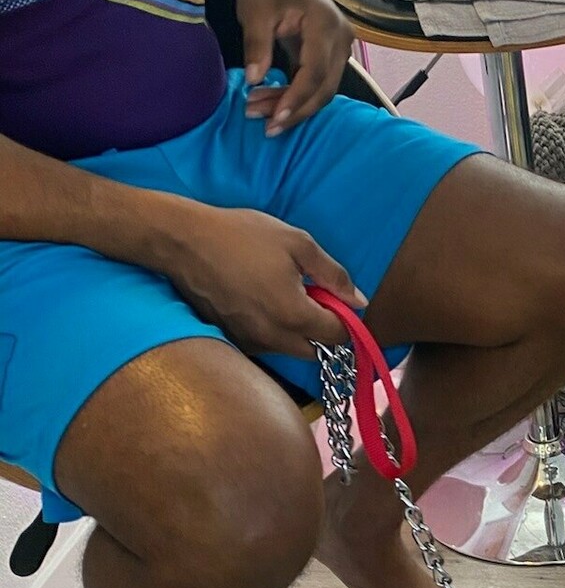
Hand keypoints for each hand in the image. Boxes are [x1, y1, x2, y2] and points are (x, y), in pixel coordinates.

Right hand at [153, 202, 367, 358]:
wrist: (183, 241)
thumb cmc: (241, 236)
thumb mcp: (297, 243)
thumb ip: (334, 274)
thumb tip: (358, 301)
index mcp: (295, 315)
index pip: (338, 335)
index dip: (345, 317)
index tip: (336, 297)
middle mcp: (273, 338)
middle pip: (316, 351)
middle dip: (323, 330)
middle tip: (312, 297)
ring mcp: (250, 342)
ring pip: (290, 350)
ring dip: (298, 332)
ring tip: (283, 294)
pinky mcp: (232, 339)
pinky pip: (266, 344)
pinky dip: (273, 331)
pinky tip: (261, 301)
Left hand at [236, 0, 351, 135]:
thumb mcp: (255, 10)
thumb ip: (256, 44)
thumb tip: (254, 80)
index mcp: (325, 22)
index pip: (315, 71)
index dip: (296, 98)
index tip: (274, 118)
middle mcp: (342, 37)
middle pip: (325, 87)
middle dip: (296, 110)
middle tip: (265, 126)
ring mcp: (341, 48)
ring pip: (324, 90)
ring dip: (296, 107)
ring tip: (262, 115)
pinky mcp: (333, 55)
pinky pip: (320, 84)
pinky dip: (298, 97)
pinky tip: (275, 105)